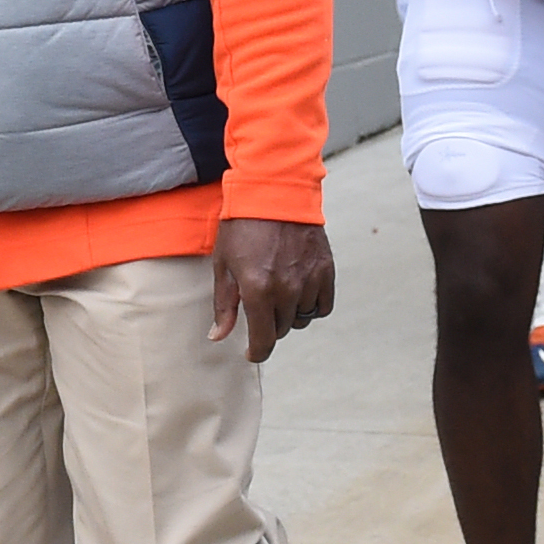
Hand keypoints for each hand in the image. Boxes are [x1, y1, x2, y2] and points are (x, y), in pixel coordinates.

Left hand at [211, 217, 334, 362]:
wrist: (274, 190)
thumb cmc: (243, 225)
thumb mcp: (224, 264)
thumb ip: (224, 304)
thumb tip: (218, 337)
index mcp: (258, 290)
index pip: (263, 340)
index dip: (256, 352)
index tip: (251, 352)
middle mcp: (286, 289)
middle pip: (280, 330)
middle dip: (268, 325)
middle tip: (259, 304)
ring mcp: (309, 280)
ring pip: (301, 318)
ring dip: (289, 314)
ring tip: (278, 293)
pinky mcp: (325, 270)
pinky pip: (322, 305)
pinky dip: (311, 306)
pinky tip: (299, 293)